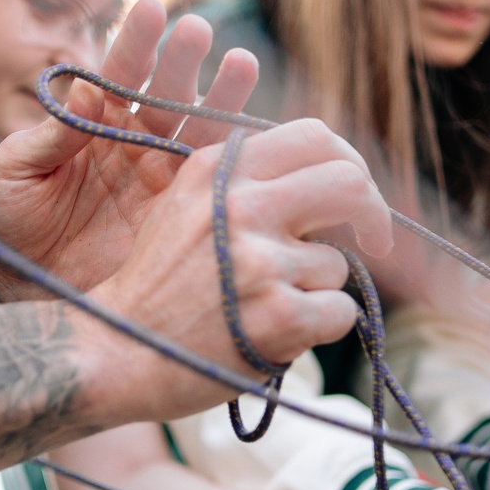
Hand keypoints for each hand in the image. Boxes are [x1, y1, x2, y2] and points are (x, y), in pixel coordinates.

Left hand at [0, 0, 262, 296]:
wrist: (26, 287)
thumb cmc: (11, 222)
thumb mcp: (17, 170)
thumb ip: (51, 134)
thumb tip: (87, 92)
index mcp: (97, 120)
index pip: (120, 71)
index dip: (137, 41)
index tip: (151, 10)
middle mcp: (138, 142)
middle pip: (169, 93)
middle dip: (184, 61)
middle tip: (197, 31)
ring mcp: (163, 178)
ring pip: (201, 131)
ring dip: (223, 97)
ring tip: (242, 64)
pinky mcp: (182, 216)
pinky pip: (215, 185)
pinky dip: (238, 160)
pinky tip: (256, 134)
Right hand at [80, 118, 393, 418]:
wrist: (114, 353)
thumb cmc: (157, 286)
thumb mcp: (183, 207)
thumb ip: (243, 181)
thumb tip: (327, 171)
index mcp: (217, 170)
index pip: (314, 137)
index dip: (349, 164)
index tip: (352, 197)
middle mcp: (240, 206)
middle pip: (349, 182)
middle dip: (373, 214)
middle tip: (374, 241)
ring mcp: (260, 262)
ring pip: (336, 265)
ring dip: (315, 291)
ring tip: (265, 309)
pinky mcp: (279, 316)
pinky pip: (340, 311)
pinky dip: (319, 327)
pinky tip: (276, 335)